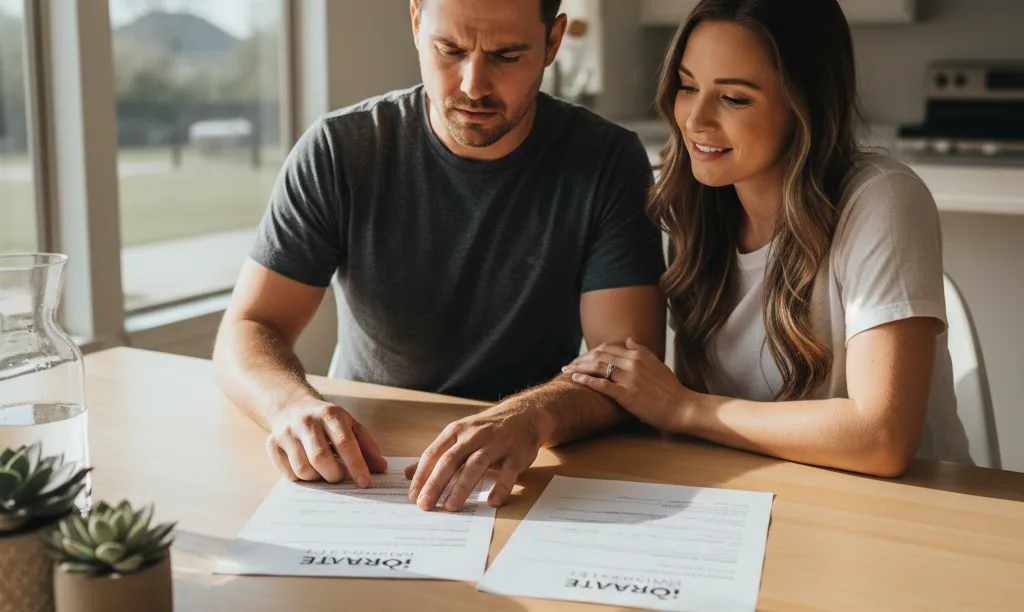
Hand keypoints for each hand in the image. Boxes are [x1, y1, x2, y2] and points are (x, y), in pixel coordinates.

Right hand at [267, 399, 387, 485]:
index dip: (356, 465)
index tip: (365, 483)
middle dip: (334, 475)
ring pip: (303, 468)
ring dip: (317, 478)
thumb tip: (380, 468)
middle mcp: (306, 421)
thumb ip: (367, 446)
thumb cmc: (327, 421)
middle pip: (321, 458)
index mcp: (330, 415)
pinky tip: (308, 469)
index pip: (345, 443)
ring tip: (323, 472)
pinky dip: (301, 479)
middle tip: (340, 477)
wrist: (292, 406)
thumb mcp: (350, 425)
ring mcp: (287, 432)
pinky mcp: (272, 444)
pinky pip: (288, 473)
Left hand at [405, 402, 544, 511]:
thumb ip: (436, 456)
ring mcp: (497, 444)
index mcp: (456, 431)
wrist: (524, 415)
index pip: (433, 454)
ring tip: (451, 507)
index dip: (422, 475)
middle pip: (451, 460)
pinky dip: (500, 487)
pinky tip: (492, 501)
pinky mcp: (517, 454)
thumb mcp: (459, 437)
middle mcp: (474, 435)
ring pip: (476, 464)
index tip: (412, 496)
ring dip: (462, 486)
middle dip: (436, 483)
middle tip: (425, 505)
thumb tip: (407, 474)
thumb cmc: (486, 430)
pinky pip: (508, 472)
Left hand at [562, 338, 694, 431]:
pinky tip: (575, 379)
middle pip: (599, 356)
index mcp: (638, 355)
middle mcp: (632, 363)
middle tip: (568, 364)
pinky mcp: (627, 394)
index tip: (581, 357)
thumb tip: (629, 340)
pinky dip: (586, 380)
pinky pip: (602, 384)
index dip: (591, 352)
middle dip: (580, 359)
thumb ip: (643, 351)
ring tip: (566, 370)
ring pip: (597, 367)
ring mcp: (629, 378)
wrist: (682, 407)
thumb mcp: (658, 365)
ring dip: (579, 367)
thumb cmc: (671, 389)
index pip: (608, 348)